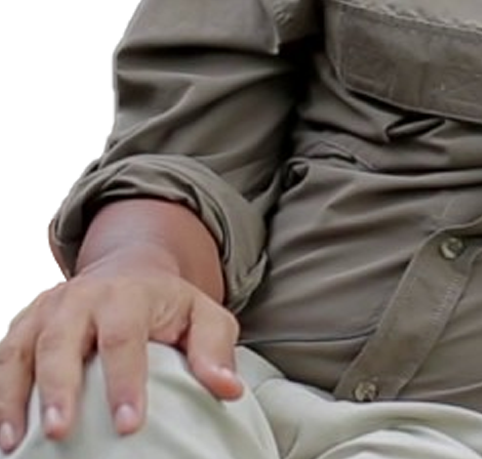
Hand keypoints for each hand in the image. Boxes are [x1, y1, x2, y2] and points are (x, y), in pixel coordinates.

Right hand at [0, 261, 242, 452]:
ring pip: (23, 350)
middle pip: (62, 339)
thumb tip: (229, 389)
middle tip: (61, 432)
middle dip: (60, 387)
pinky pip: (4, 359)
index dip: (125, 380)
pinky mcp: (25, 327)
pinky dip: (0, 395)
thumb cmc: (168, 305)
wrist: (131, 270)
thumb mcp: (204, 315)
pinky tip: (5, 435)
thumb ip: (216, 348)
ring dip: (15, 396)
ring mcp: (49, 310)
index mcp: (129, 293)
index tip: (130, 424)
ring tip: (16, 442)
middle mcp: (83, 297)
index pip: (124, 336)